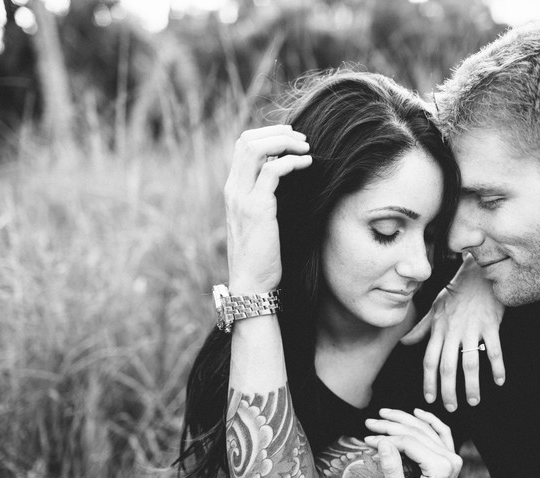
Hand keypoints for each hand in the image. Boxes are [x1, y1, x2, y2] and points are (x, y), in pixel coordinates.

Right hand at [224, 125, 311, 292]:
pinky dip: (292, 161)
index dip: (267, 135)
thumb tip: (285, 180)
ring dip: (284, 142)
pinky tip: (307, 165)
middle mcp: (233, 189)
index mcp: (233, 190)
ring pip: (256, 148)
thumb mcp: (260, 221)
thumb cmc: (261, 256)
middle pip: (247, 140)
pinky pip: (273, 170)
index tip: (291, 142)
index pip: (242, 145)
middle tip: (301, 140)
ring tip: (306, 148)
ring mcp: (242, 197)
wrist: (251, 283)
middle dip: (277, 133)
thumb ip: (265, 198)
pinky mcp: (257, 208)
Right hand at [364, 408, 462, 477]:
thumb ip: (391, 468)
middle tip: (369, 422)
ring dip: (404, 419)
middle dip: (391, 425)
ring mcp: (453, 457)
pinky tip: (416, 412)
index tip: (367, 438)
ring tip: (383, 413)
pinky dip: (430, 420)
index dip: (386, 438)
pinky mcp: (450, 458)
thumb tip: (382, 441)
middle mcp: (451, 459)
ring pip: (427, 429)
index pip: (410, 443)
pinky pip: (442, 433)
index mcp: (442, 468)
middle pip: (417, 433)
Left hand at [401, 255, 504, 409]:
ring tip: (473, 401)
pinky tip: (498, 381)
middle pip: (447, 366)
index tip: (429, 398)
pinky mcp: (490, 325)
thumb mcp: (434, 309)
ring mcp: (472, 329)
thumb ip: (421, 329)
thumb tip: (404, 343)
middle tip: (451, 408)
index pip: (429, 360)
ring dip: (471, 385)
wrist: (478, 273)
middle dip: (447, 390)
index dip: (428, 381)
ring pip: (469, 363)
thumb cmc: (456, 292)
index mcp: (438, 330)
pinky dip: (497, 368)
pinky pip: (494, 350)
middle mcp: (452, 332)